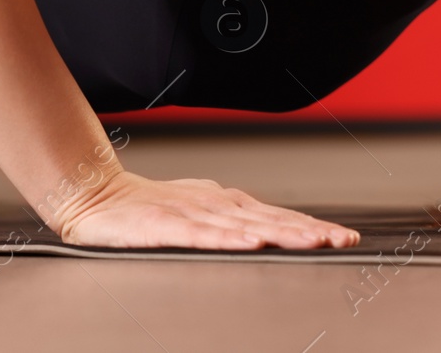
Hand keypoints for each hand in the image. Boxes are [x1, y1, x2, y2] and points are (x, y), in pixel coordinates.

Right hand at [57, 170, 361, 249]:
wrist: (95, 196)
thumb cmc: (149, 209)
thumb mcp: (200, 213)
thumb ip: (233, 223)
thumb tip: (271, 234)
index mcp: (228, 204)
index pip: (279, 217)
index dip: (312, 227)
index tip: (345, 238)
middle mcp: (217, 205)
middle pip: (271, 220)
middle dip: (310, 231)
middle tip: (343, 240)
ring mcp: (192, 214)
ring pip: (246, 226)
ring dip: (282, 234)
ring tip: (314, 242)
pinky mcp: (164, 226)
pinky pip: (201, 235)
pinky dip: (229, 239)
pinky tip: (251, 244)